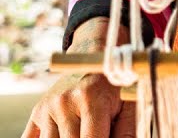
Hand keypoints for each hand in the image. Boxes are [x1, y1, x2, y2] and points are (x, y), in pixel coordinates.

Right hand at [23, 18, 133, 137]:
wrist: (93, 58)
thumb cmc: (115, 85)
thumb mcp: (128, 104)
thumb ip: (127, 131)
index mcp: (91, 100)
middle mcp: (64, 102)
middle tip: (98, 131)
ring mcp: (47, 108)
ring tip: (83, 130)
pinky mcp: (37, 112)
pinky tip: (62, 134)